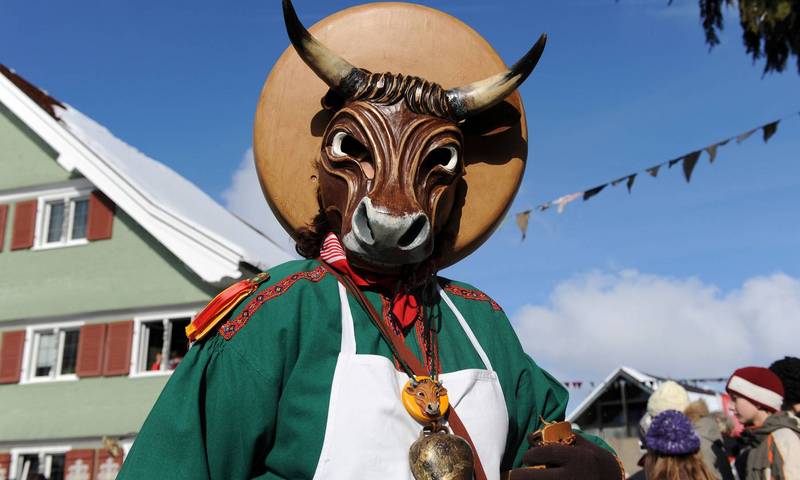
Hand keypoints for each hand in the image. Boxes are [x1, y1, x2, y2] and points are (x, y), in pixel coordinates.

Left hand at [507, 435, 622, 479]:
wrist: (612, 479)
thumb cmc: (596, 461)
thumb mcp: (586, 446)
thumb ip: (564, 439)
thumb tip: (535, 435)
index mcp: (576, 459)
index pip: (547, 454)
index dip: (531, 455)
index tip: (525, 456)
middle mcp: (572, 476)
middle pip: (537, 477)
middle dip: (519, 476)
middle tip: (511, 475)